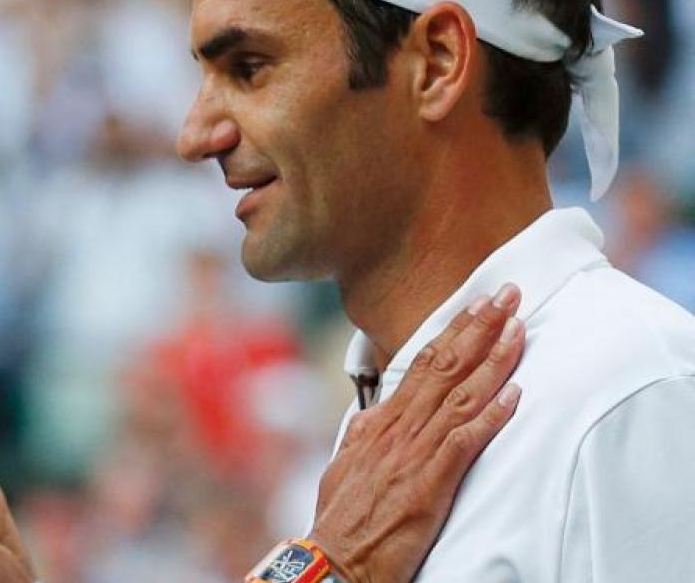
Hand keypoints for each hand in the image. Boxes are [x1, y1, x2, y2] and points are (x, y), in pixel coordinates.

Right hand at [308, 284, 525, 582]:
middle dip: (479, 327)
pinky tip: (515, 396)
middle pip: (445, 367)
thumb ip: (364, 435)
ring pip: (459, 396)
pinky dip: (491, 417)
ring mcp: (413, 454)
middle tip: (508, 294)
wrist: (332, 559)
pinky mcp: (428, 483)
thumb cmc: (341, 518)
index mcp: (380, 422)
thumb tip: (373, 413)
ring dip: (493, 360)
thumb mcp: (346, 465)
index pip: (424, 364)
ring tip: (518, 329)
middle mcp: (398, 429)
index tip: (477, 304)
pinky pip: (464, 442)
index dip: (455, 331)